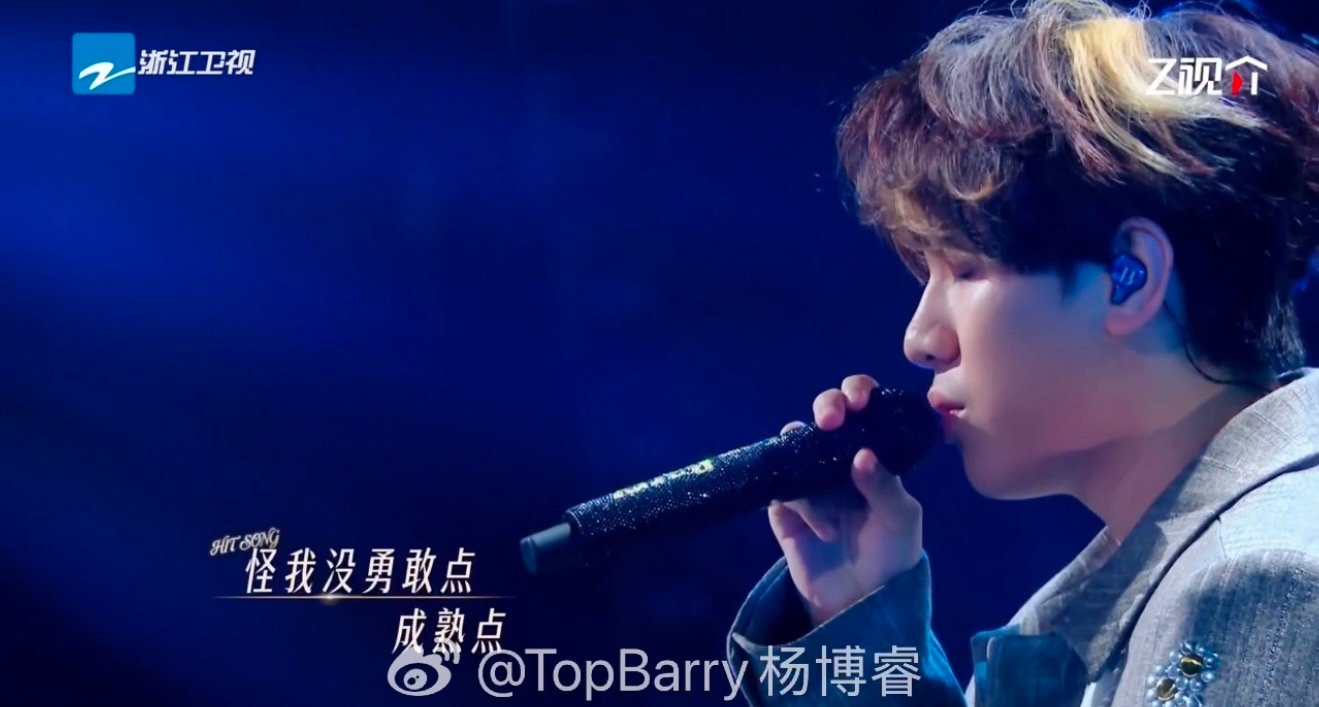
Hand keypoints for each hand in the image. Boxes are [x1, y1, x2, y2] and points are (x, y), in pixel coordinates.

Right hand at [769, 374, 923, 626]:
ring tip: (820, 486)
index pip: (866, 410)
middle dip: (827, 406)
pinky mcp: (785, 507)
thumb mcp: (901, 521)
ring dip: (806, 456)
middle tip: (830, 420)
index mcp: (874, 455)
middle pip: (825, 414)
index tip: (858, 399)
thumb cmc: (890, 556)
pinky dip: (802, 506)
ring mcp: (810, 481)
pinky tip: (823, 531)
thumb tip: (863, 453)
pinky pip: (783, 489)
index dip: (858, 393)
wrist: (858, 602)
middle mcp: (840, 461)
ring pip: (796, 446)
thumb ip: (885, 487)